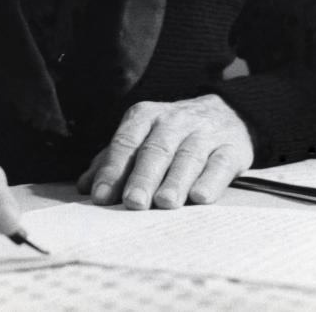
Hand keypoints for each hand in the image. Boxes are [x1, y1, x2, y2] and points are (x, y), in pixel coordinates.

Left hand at [77, 94, 253, 209]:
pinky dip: (210, 180)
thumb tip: (85, 186)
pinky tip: (200, 196)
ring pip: (188, 157)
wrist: (226, 113)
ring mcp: (204, 133)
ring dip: (175, 181)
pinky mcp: (231, 148)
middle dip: (143, 177)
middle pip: (155, 150)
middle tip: (133, 202)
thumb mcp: (142, 136)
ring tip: (165, 203)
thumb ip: (113, 159)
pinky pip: (219, 163)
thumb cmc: (173, 134)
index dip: (113, 168)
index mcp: (146, 116)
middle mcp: (174, 121)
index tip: (101, 196)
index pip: (126, 141)